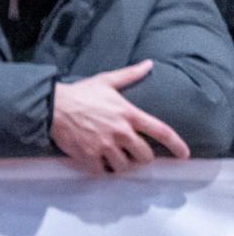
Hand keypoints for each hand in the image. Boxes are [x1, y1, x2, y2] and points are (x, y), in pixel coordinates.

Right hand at [51, 60, 187, 172]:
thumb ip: (130, 75)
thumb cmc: (80, 93)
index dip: (176, 144)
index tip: (184, 155)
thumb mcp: (107, 81)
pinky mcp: (88, 156)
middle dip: (142, 158)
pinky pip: (102, 171)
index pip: (161, 131)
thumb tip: (149, 64)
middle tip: (135, 155)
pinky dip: (102, 170)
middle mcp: (121, 132)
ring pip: (124, 166)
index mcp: (129, 114)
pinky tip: (99, 164)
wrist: (52, 107)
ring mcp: (105, 146)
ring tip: (116, 159)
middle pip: (144, 156)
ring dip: (122, 165)